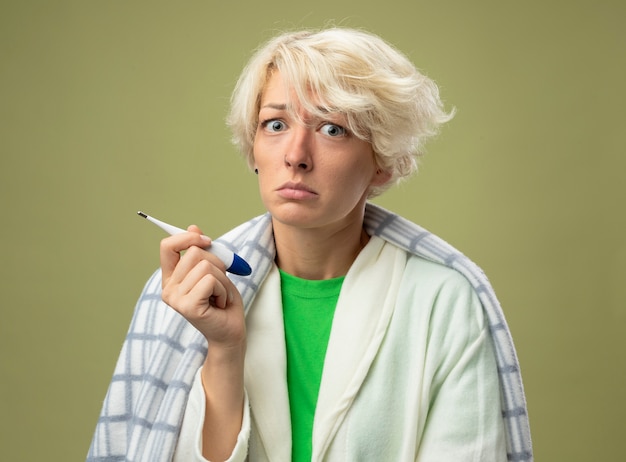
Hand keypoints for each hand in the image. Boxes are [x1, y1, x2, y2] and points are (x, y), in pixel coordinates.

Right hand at [160, 225, 245, 346]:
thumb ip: (202, 252)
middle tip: (220, 284)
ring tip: (220, 296)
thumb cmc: (223, 301)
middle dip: (217, 263)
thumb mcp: (215, 271)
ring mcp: (176, 298)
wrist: (231, 331)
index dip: (186, 237)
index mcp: (172, 278)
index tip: (206, 240)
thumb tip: (193, 226)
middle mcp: (168, 289)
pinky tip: (220, 304)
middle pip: (194, 253)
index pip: (167, 246)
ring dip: (222, 280)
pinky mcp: (188, 306)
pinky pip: (211, 281)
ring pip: (205, 266)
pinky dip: (223, 290)